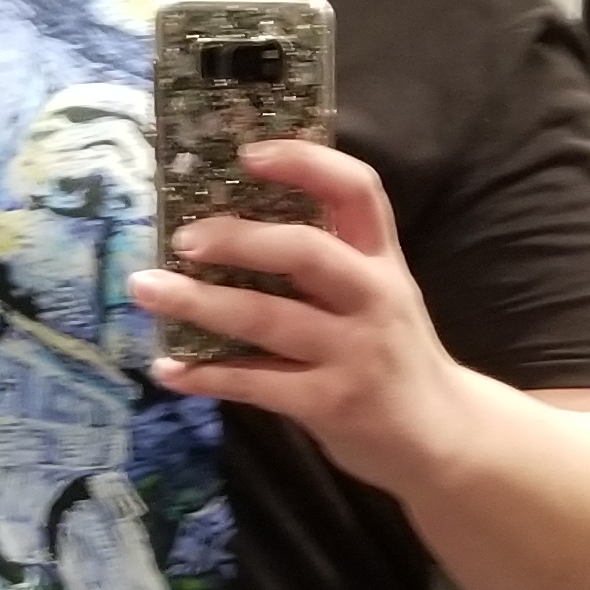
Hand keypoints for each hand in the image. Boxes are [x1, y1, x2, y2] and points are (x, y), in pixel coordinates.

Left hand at [138, 143, 475, 497]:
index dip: (304, 163)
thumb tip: (228, 227)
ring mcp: (353, 353)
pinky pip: (256, 384)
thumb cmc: (391, 354)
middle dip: (237, 239)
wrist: (443, 436)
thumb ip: (327, 261)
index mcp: (382, 260)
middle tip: (183, 239)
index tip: (247, 153)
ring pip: (268, 318)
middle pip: (305, 251)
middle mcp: (373, 297)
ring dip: (199, 303)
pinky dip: (206, 376)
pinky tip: (167, 368)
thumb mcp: (378, 295)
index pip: (356, 190)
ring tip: (145, 289)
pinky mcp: (331, 403)